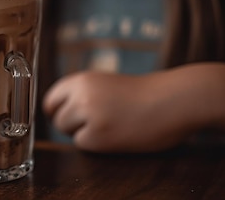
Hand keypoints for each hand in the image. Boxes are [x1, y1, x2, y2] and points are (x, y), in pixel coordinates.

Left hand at [42, 70, 196, 152]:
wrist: (174, 100)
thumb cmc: (144, 93)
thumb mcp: (105, 83)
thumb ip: (81, 93)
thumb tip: (56, 111)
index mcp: (81, 79)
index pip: (50, 99)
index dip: (58, 110)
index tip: (69, 115)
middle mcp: (80, 94)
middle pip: (56, 118)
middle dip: (71, 123)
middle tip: (94, 123)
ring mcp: (89, 115)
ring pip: (67, 131)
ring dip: (84, 133)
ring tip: (110, 126)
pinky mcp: (99, 135)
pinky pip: (83, 144)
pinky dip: (97, 144)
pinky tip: (117, 134)